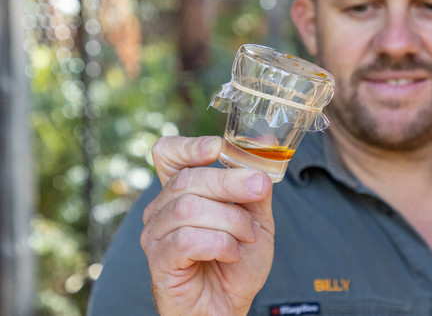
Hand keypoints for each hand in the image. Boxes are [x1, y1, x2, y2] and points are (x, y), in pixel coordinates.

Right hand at [140, 136, 274, 315]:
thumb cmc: (237, 261)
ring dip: (231, 221)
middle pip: (188, 178)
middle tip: (258, 191)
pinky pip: (188, 239)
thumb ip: (255, 182)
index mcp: (182, 190)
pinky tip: (231, 254)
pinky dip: (220, 244)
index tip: (217, 148)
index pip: (167, 153)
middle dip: (230, 182)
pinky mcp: (159, 260)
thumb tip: (266, 143)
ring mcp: (156, 234)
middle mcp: (161, 208)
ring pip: (189, 207)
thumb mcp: (255, 216)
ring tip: (247, 237)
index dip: (189, 145)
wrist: (229, 305)